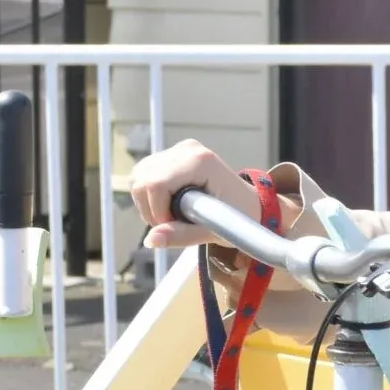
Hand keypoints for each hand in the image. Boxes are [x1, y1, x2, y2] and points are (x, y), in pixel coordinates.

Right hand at [129, 138, 269, 249]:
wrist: (251, 205)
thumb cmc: (240, 218)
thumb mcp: (215, 232)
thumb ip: (182, 236)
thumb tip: (151, 240)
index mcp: (201, 162)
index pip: (156, 184)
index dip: (158, 212)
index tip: (175, 226)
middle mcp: (187, 149)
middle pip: (143, 180)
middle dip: (152, 209)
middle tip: (174, 224)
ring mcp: (178, 150)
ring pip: (138, 177)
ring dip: (148, 204)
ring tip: (173, 215)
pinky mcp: (171, 155)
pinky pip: (143, 176)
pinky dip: (149, 196)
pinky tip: (169, 205)